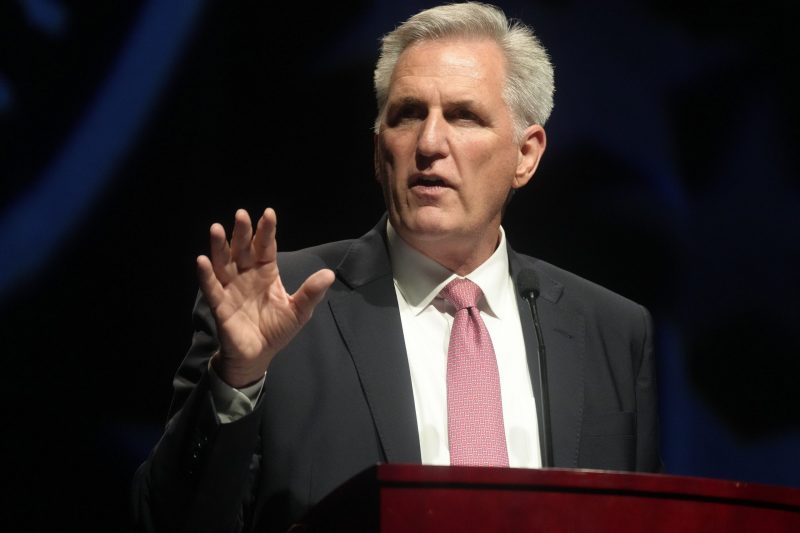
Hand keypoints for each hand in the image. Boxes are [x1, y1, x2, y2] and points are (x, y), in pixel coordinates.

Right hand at [196, 208, 334, 386]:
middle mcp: (246, 275)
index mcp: (266, 272)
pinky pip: (211, 288)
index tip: (269, 213)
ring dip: (219, 247)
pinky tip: (202, 260)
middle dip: (242, 232)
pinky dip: (206, 275)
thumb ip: (311, 293)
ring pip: (223, 262)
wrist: (258, 356)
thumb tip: (330, 274)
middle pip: (243, 249)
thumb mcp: (299, 311)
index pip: (266, 247)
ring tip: (217, 229)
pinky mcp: (220, 305)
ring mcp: (231, 288)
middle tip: (241, 214)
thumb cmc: (276, 329)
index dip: (266, 231)